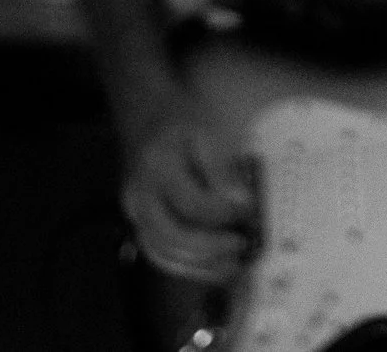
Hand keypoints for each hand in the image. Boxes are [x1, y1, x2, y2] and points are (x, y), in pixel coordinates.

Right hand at [119, 84, 259, 283]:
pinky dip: (191, 267)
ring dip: (203, 265)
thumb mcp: (206, 132)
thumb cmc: (181, 125)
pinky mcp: (140, 225)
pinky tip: (218, 266)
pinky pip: (162, 256)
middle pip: (172, 236)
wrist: (144, 119)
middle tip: (243, 244)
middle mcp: (141, 195)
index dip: (224, 214)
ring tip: (236, 263)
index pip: (192, 204)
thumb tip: (242, 204)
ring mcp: (136, 214)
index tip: (250, 210)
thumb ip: (223, 168)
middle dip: (212, 248)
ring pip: (164, 254)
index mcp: (158, 166)